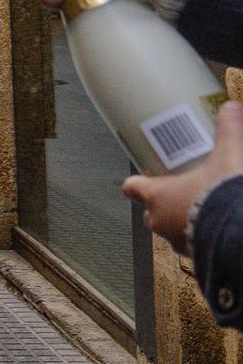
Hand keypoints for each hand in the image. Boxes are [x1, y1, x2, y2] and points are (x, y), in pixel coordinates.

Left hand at [123, 100, 242, 255]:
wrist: (242, 232)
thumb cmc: (223, 194)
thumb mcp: (228, 156)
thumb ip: (227, 131)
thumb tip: (231, 106)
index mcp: (157, 195)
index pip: (132, 187)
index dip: (138, 182)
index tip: (146, 177)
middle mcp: (159, 220)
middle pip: (151, 210)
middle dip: (164, 203)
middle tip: (184, 191)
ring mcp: (175, 240)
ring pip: (171, 229)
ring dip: (182, 220)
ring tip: (204, 209)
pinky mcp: (195, 256)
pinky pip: (191, 245)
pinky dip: (199, 237)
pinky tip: (217, 228)